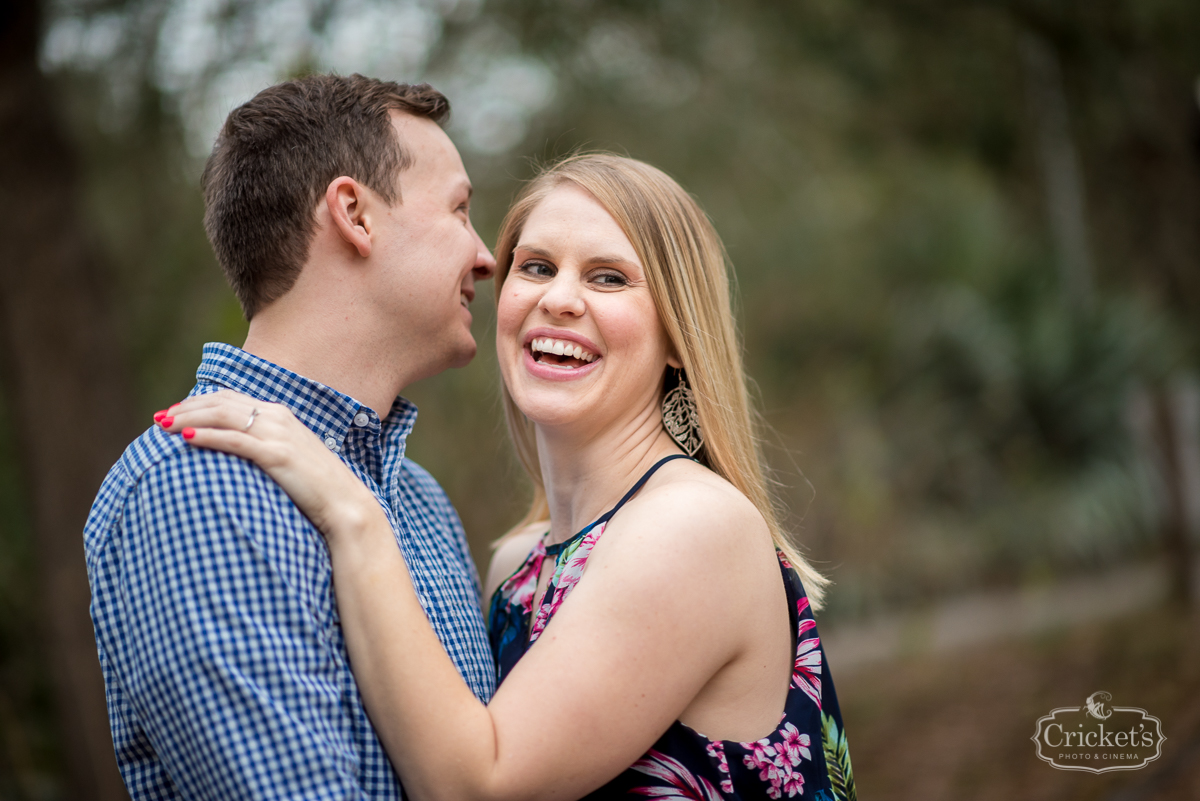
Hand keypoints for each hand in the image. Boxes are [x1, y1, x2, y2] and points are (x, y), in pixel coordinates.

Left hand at [156, 390, 378, 538]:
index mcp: (279, 414)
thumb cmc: (315, 487)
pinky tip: (187, 439)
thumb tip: (235, 451)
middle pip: (221, 402)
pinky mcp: (277, 455)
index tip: (174, 413)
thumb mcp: (288, 458)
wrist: (344, 504)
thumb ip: (264, 446)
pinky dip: (208, 436)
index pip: (229, 398)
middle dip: (186, 408)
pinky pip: (235, 441)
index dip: (197, 402)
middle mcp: (277, 417)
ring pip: (224, 416)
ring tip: (164, 426)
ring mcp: (278, 434)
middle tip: (159, 419)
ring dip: (190, 418)